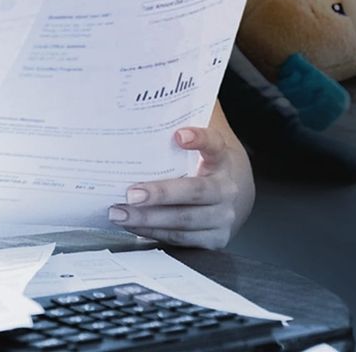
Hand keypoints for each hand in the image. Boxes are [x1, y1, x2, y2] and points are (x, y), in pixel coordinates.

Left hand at [108, 105, 254, 248]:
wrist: (235, 199)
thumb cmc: (206, 168)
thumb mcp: (202, 150)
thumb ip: (180, 134)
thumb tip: (141, 115)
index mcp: (223, 159)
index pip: (214, 144)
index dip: (199, 139)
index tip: (179, 135)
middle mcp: (227, 189)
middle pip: (194, 191)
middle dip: (160, 194)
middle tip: (131, 193)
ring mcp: (223, 218)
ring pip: (184, 220)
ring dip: (148, 218)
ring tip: (120, 213)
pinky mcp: (214, 239)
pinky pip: (180, 238)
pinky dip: (153, 232)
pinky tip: (133, 225)